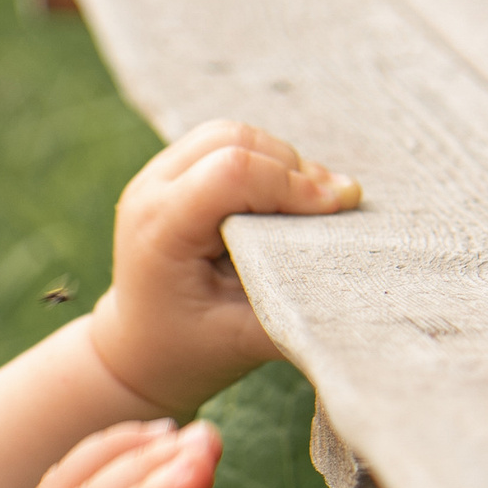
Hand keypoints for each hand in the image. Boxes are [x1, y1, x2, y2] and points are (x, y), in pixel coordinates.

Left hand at [87, 120, 359, 416]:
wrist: (136, 353)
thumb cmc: (187, 352)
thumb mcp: (242, 341)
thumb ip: (291, 309)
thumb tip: (352, 281)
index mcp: (159, 228)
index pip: (231, 173)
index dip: (293, 184)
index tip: (339, 208)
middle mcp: (150, 191)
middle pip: (234, 140)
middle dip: (292, 169)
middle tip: (332, 208)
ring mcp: (156, 176)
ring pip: (232, 133)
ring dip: (281, 160)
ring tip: (315, 203)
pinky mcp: (172, 173)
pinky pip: (225, 143)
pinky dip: (264, 161)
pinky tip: (288, 198)